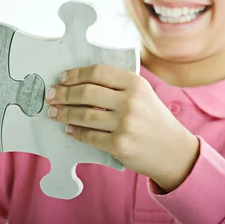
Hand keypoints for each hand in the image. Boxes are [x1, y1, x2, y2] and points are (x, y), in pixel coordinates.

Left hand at [45, 64, 199, 191]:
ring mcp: (125, 124)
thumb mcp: (143, 94)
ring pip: (84, 115)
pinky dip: (75, 132)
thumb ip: (118, 86)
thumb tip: (80, 83)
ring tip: (54, 113)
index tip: (63, 78)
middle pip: (87, 92)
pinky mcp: (119, 145)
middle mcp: (130, 102)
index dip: (76, 74)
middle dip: (64, 93)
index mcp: (136, 84)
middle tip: (52, 95)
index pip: (98, 73)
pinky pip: (89, 136)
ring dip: (64, 113)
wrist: (172, 150)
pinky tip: (69, 129)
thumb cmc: (153, 119)